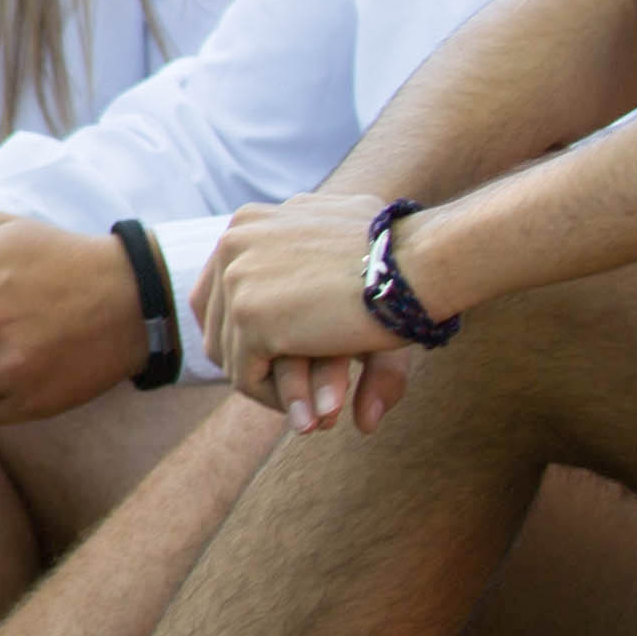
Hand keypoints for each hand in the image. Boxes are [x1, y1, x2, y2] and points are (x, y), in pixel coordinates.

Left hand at [192, 191, 414, 432]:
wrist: (420, 258)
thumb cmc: (397, 253)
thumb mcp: (343, 254)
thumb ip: (310, 270)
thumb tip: (289, 261)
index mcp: (246, 223)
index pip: (217, 289)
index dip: (242, 330)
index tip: (277, 357)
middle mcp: (233, 244)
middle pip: (216, 322)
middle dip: (251, 360)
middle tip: (289, 392)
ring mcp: (237, 279)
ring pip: (231, 353)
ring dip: (267, 384)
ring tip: (305, 407)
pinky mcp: (252, 318)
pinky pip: (247, 377)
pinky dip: (275, 400)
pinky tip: (311, 411)